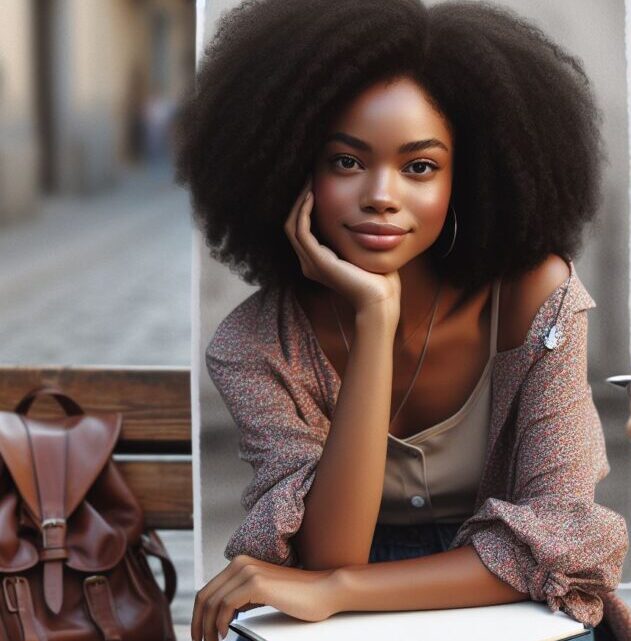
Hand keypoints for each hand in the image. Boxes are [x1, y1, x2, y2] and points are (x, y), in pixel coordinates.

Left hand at [191, 554, 338, 640]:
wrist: (323, 591)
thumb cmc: (297, 596)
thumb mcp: (261, 594)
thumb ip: (241, 596)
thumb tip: (219, 614)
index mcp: (240, 564)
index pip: (207, 590)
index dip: (197, 615)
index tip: (198, 634)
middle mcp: (240, 563)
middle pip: (204, 596)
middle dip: (197, 623)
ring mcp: (248, 571)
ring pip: (212, 602)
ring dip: (207, 627)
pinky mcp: (257, 583)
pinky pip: (226, 605)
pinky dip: (219, 623)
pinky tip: (224, 633)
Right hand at [284, 176, 400, 319]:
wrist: (379, 299)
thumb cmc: (378, 278)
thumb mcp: (362, 250)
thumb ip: (355, 235)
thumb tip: (362, 216)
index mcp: (317, 261)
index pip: (301, 228)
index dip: (304, 206)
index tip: (315, 185)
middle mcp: (308, 263)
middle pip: (291, 224)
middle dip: (298, 199)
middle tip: (308, 176)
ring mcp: (310, 263)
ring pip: (292, 225)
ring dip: (298, 201)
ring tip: (308, 181)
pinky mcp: (316, 261)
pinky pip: (301, 230)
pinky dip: (303, 211)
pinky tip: (312, 196)